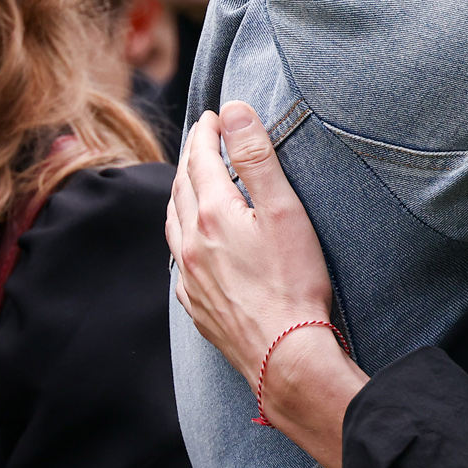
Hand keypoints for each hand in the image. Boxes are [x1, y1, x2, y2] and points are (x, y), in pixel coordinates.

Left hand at [167, 104, 366, 467]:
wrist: (284, 356)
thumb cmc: (293, 283)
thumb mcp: (283, 211)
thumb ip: (256, 157)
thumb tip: (232, 111)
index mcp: (212, 215)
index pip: (200, 159)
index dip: (206, 133)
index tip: (213, 116)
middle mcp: (192, 244)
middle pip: (182, 189)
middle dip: (191, 159)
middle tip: (204, 141)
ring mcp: (191, 278)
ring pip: (174, 225)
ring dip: (182, 196)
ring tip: (193, 183)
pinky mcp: (197, 306)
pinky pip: (179, 261)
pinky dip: (183, 238)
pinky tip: (195, 244)